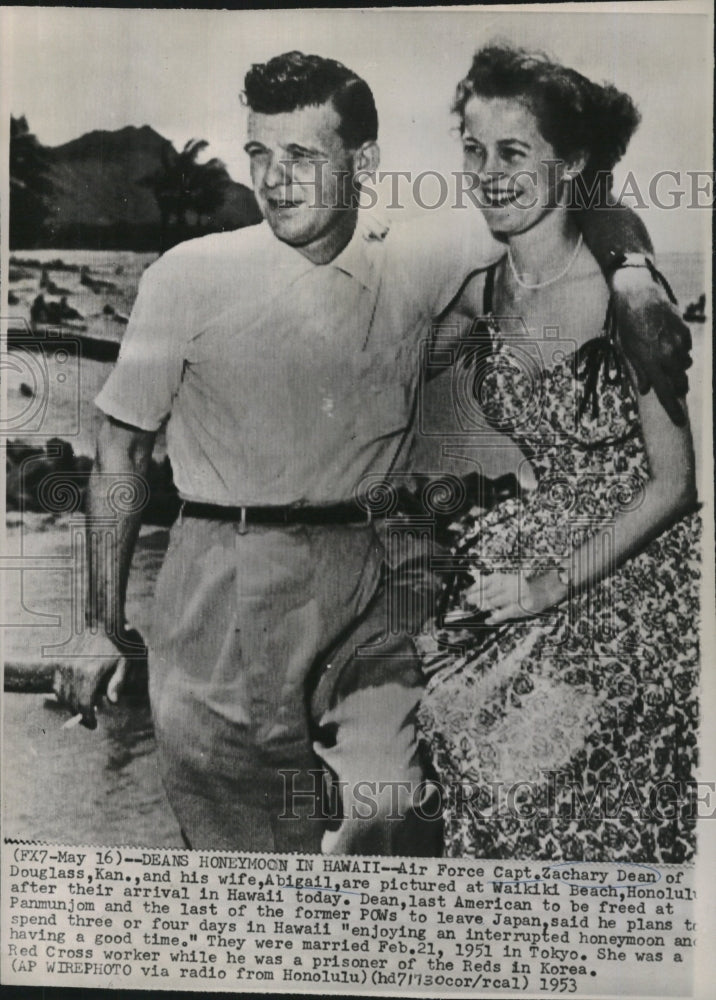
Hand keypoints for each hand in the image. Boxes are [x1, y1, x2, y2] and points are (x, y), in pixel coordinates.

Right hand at [52, 627, 146, 729]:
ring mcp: (66, 667)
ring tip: (83, 711)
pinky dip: (63, 697)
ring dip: (72, 707)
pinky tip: (72, 699)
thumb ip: (118, 682)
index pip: (85, 704)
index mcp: (91, 673)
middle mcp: (75, 671)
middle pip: (73, 703)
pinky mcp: (61, 665)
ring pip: (63, 697)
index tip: (94, 725)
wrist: (100, 626)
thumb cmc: (116, 646)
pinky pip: (57, 687)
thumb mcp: (124, 663)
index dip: (88, 718)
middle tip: (90, 721)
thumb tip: (113, 702)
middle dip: (81, 716)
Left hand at [464, 570, 565, 623]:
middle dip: (477, 597)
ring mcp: (516, 596)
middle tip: (468, 601)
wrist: (544, 591)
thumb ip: (494, 582)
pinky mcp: (521, 607)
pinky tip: (488, 620)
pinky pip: (505, 613)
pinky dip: (495, 617)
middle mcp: (511, 585)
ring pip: (496, 602)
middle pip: (489, 592)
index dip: (475, 587)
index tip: (466, 592)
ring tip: (477, 608)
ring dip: (484, 605)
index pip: (487, 581)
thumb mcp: (509, 580)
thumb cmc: (523, 587)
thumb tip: (477, 583)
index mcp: (507, 578)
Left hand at [611, 271, 691, 425]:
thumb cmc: (628, 325)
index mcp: (650, 363)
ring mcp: (678, 343)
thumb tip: (646, 390)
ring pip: (684, 365)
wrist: (638, 296)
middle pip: (679, 382)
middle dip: (677, 387)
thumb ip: (639, 372)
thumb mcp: (628, 351)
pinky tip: (668, 340)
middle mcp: (667, 355)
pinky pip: (687, 349)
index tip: (680, 421)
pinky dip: (680, 350)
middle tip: (673, 386)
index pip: (665, 393)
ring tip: (664, 356)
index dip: (673, 410)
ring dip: (677, 366)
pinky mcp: (685, 332)